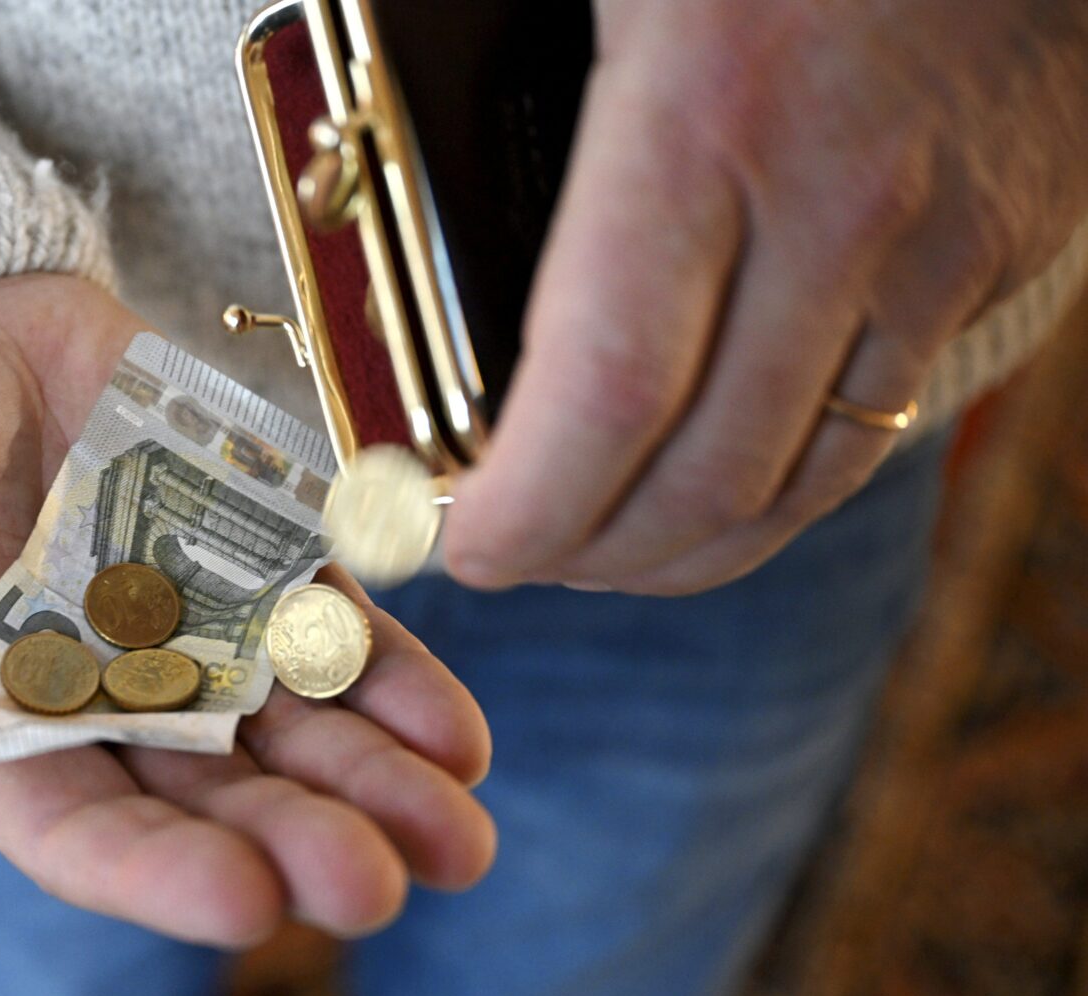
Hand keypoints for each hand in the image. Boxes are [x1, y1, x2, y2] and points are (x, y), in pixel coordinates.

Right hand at [0, 273, 495, 945]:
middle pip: (215, 798)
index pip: (82, 829)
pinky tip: (459, 728)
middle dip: (300, 842)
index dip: (158, 874)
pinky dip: (396, 677)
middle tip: (388, 883)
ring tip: (464, 836)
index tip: (245, 903)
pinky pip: (335, 632)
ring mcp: (195, 633)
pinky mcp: (255, 560)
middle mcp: (111, 701)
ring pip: (296, 733)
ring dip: (381, 786)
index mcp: (0, 722)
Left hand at [445, 0, 1087, 593]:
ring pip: (802, 481)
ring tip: (597, 553)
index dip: (522, 510)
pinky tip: (713, 482)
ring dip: (684, 551)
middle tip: (507, 558)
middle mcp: (838, 200)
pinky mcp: (998, 249)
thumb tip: (382, 145)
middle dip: (585, 554)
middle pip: (702, 478)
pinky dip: (779, 485)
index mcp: (707, 109)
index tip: (450, 542)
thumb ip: (479, 43)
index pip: (607, 394)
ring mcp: (938, 238)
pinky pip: (878, 422)